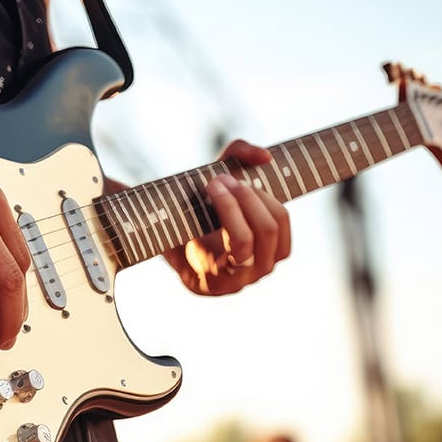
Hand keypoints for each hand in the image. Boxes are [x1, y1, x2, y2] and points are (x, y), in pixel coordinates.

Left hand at [163, 140, 291, 294]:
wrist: (161, 235)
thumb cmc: (198, 208)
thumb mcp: (221, 175)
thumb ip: (241, 154)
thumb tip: (266, 156)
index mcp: (271, 245)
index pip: (281, 220)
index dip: (263, 196)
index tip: (235, 179)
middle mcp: (260, 267)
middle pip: (267, 229)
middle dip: (245, 199)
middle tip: (219, 181)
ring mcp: (239, 281)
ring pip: (245, 242)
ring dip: (228, 208)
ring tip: (211, 188)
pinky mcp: (213, 287)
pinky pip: (220, 259)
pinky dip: (210, 232)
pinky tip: (199, 217)